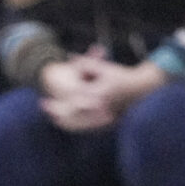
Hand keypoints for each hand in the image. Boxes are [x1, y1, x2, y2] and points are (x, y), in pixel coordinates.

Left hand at [40, 56, 156, 132]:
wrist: (140, 89)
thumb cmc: (122, 76)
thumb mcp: (104, 68)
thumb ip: (87, 63)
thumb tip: (70, 57)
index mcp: (98, 95)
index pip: (72, 101)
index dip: (57, 103)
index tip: (44, 100)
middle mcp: (100, 109)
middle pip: (73, 115)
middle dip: (57, 112)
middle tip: (44, 106)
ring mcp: (103, 117)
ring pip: (79, 124)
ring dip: (65, 121)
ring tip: (52, 115)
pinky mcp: (106, 123)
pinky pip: (87, 127)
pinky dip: (75, 126)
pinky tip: (66, 122)